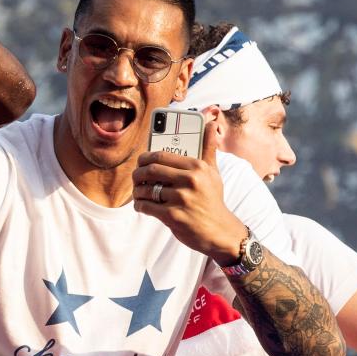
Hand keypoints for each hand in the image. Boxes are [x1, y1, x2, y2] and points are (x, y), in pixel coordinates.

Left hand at [132, 122, 246, 264]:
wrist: (220, 232)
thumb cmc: (213, 199)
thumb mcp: (213, 173)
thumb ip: (208, 148)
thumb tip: (210, 123)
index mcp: (197, 167)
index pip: (161, 155)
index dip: (145, 158)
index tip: (141, 161)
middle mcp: (190, 180)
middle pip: (150, 170)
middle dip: (138, 173)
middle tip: (136, 177)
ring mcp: (181, 199)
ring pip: (146, 189)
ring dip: (137, 191)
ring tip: (138, 192)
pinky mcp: (173, 216)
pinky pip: (147, 206)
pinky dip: (140, 206)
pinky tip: (141, 206)